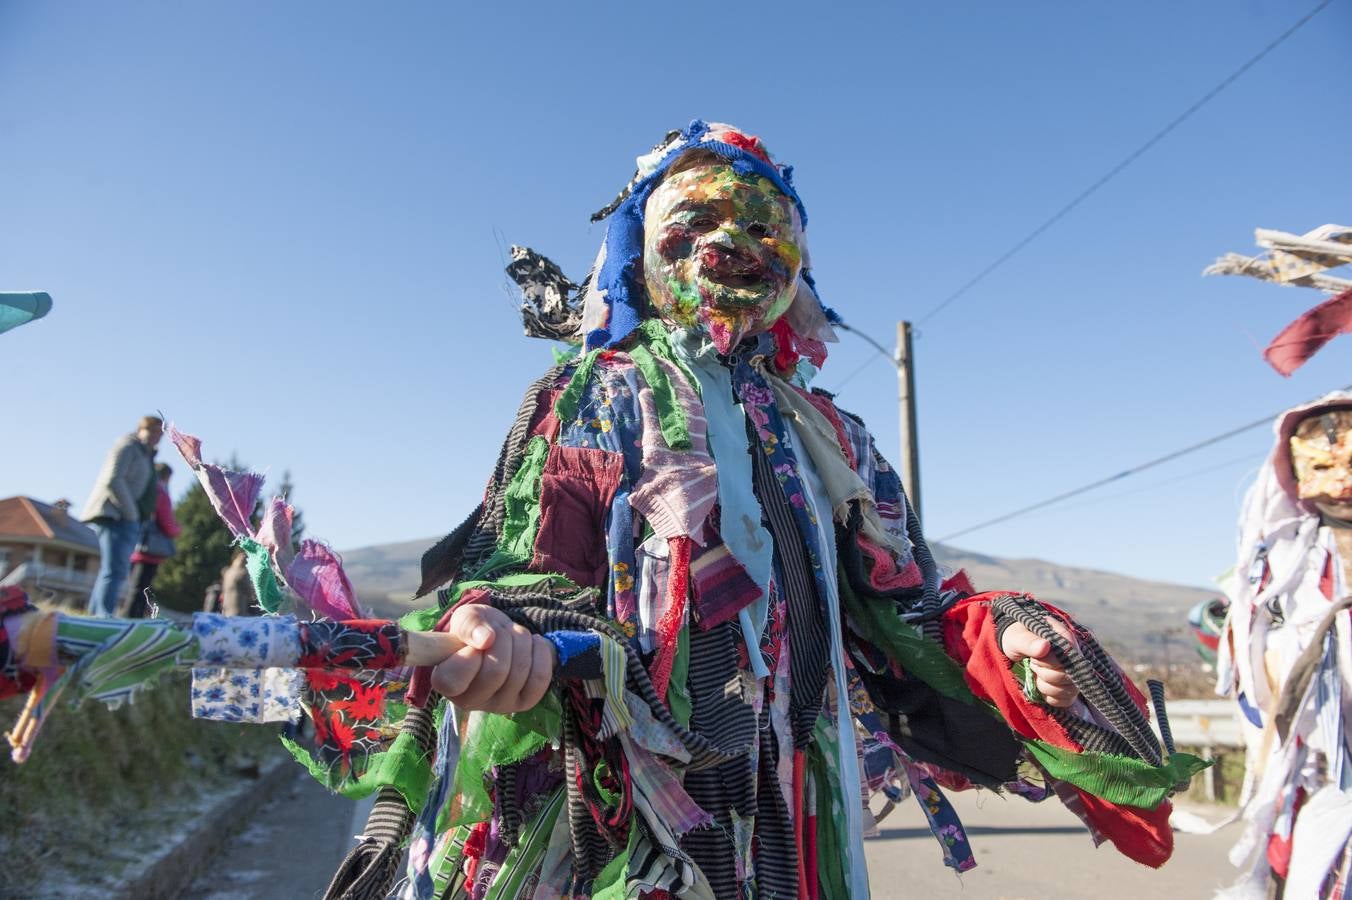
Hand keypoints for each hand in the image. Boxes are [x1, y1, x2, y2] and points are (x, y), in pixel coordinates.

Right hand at [429, 604, 554, 712]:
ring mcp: (498, 706)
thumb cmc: (476, 630)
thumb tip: (486, 640)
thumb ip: (469, 625)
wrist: (500, 636)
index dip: (470, 654)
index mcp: (445, 682)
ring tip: (514, 635)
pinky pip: (540, 678)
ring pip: (520, 671)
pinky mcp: (523, 703)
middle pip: (496, 671)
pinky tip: (533, 644)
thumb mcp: (466, 618)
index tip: (474, 643)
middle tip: (499, 632)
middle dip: (503, 639)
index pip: (454, 679)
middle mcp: (469, 701)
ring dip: (522, 641)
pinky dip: (541, 653)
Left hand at [1000, 620, 1078, 707]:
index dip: (1049, 663)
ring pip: (1070, 690)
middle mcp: (1074, 655)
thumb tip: (1044, 646)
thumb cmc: (1017, 637)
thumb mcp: (1016, 637)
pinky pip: (1067, 700)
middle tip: (1033, 665)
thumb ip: (1028, 641)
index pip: (1069, 657)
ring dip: (1047, 687)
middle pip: (1070, 676)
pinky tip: (1040, 685)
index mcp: (1065, 637)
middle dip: (1045, 674)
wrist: (1016, 644)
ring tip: (1036, 674)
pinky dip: (1051, 698)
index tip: (1034, 659)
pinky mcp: (1068, 686)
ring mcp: (1073, 672)